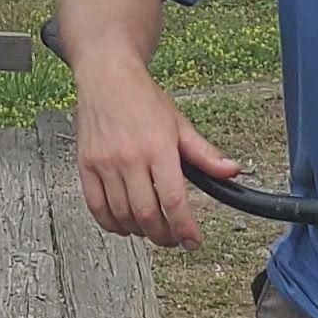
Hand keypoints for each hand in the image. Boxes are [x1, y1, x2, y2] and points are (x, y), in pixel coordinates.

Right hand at [75, 58, 237, 249]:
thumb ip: (205, 153)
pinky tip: (124, 223)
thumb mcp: (179, 124)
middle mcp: (129, 158)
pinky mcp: (85, 166)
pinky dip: (112, 224)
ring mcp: (104, 163)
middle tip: (174, 239)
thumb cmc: (141, 98)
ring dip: (140, 232)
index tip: (193, 240)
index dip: (185, 228)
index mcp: (158, 147)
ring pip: (123, 215)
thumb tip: (231, 171)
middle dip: (164, 236)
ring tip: (152, 229)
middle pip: (147, 215)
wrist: (106, 76)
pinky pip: (97, 208)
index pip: (174, 200)